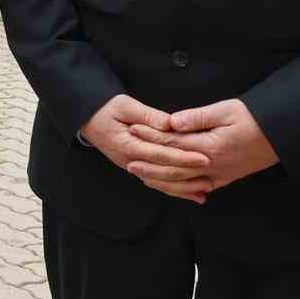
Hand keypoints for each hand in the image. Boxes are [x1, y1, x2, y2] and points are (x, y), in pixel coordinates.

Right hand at [82, 94, 211, 203]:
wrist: (88, 119)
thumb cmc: (105, 109)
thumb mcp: (124, 105)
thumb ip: (147, 115)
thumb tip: (169, 124)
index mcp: (128, 145)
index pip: (161, 154)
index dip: (183, 157)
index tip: (203, 157)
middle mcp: (130, 161)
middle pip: (163, 173)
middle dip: (188, 175)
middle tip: (211, 174)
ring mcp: (132, 167)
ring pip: (160, 183)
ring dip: (183, 188)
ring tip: (205, 190)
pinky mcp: (136, 167)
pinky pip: (156, 181)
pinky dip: (173, 189)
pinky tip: (189, 193)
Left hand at [132, 99, 278, 193]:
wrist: (281, 135)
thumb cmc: (254, 118)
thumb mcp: (226, 110)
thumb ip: (196, 117)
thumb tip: (171, 122)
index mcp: (210, 146)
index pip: (172, 144)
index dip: (151, 137)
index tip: (134, 130)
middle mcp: (212, 166)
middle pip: (173, 168)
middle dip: (149, 165)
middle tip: (128, 162)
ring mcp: (219, 176)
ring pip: (183, 183)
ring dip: (161, 181)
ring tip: (142, 176)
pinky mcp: (225, 179)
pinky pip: (198, 188)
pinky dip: (181, 189)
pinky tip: (170, 187)